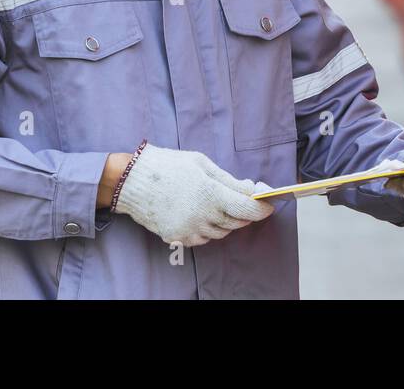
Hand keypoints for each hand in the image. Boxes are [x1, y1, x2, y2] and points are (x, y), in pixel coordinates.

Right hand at [114, 144, 275, 246]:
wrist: (133, 181)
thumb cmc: (169, 166)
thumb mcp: (203, 164)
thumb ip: (229, 180)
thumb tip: (251, 189)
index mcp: (210, 193)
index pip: (247, 208)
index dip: (262, 209)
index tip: (269, 206)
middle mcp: (202, 215)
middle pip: (237, 222)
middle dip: (245, 213)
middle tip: (244, 201)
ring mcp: (190, 229)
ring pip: (221, 232)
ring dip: (227, 221)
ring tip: (218, 204)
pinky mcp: (179, 237)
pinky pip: (204, 238)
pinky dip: (209, 228)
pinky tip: (202, 213)